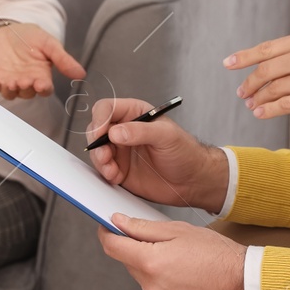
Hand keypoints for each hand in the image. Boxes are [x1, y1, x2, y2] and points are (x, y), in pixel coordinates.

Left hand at [0, 22, 84, 99]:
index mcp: (40, 76)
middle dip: (25, 89)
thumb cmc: (30, 37)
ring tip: (10, 82)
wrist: (7, 29)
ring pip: (9, 93)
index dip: (43, 89)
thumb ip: (63, 59)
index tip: (42, 85)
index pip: (44, 89)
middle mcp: (25, 82)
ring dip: (9, 89)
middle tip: (25, 81)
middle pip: (26, 93)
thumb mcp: (49, 44)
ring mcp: (8, 80)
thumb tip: (81, 74)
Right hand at [86, 98, 228, 212]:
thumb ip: (140, 131)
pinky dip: (105, 173)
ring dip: (99, 160)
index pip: (107, 109)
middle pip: (97, 130)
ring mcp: (121, 151)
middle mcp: (125, 130)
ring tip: (111, 168)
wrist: (193, 180)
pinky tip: (115, 176)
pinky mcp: (120, 170)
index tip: (101, 133)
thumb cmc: (186, 152)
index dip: (100, 119)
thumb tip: (116, 132)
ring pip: (97, 150)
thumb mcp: (166, 136)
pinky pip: (103, 169)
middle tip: (104, 155)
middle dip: (96, 142)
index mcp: (135, 114)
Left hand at [97, 215, 246, 289]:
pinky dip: (165, 288)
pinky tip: (186, 281)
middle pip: (131, 264)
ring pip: (145, 281)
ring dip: (155, 271)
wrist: (243, 283)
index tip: (108, 228)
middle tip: (166, 245)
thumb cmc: (216, 254)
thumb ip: (143, 228)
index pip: (113, 247)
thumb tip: (119, 223)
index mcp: (151, 261)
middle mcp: (151, 287)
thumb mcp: (180, 230)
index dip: (108, 235)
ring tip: (183, 265)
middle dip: (141, 252)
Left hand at [226, 29, 289, 117]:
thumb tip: (282, 61)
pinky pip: (284, 105)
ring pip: (273, 89)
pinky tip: (261, 112)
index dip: (244, 57)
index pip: (266, 49)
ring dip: (259, 98)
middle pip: (265, 71)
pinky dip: (269, 110)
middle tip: (242, 91)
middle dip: (250, 82)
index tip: (229, 62)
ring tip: (252, 104)